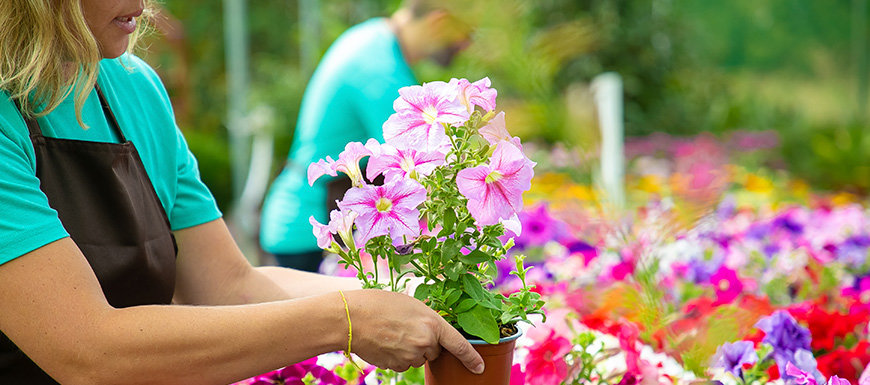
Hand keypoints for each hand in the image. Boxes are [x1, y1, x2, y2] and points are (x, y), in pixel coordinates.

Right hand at [343, 290, 484, 372]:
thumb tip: (433, 334)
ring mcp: (410, 356)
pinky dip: (398, 356)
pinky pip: (403, 364)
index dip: (471, 358)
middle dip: (425, 343)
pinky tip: (386, 342)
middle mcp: (425, 342)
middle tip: (406, 327)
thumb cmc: (379, 304)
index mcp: (432, 323)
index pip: (459, 344)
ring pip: (418, 358)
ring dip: (410, 350)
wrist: (350, 317)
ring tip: (392, 332)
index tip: (479, 368)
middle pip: (434, 351)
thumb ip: (427, 319)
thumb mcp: (411, 304)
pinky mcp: (396, 366)